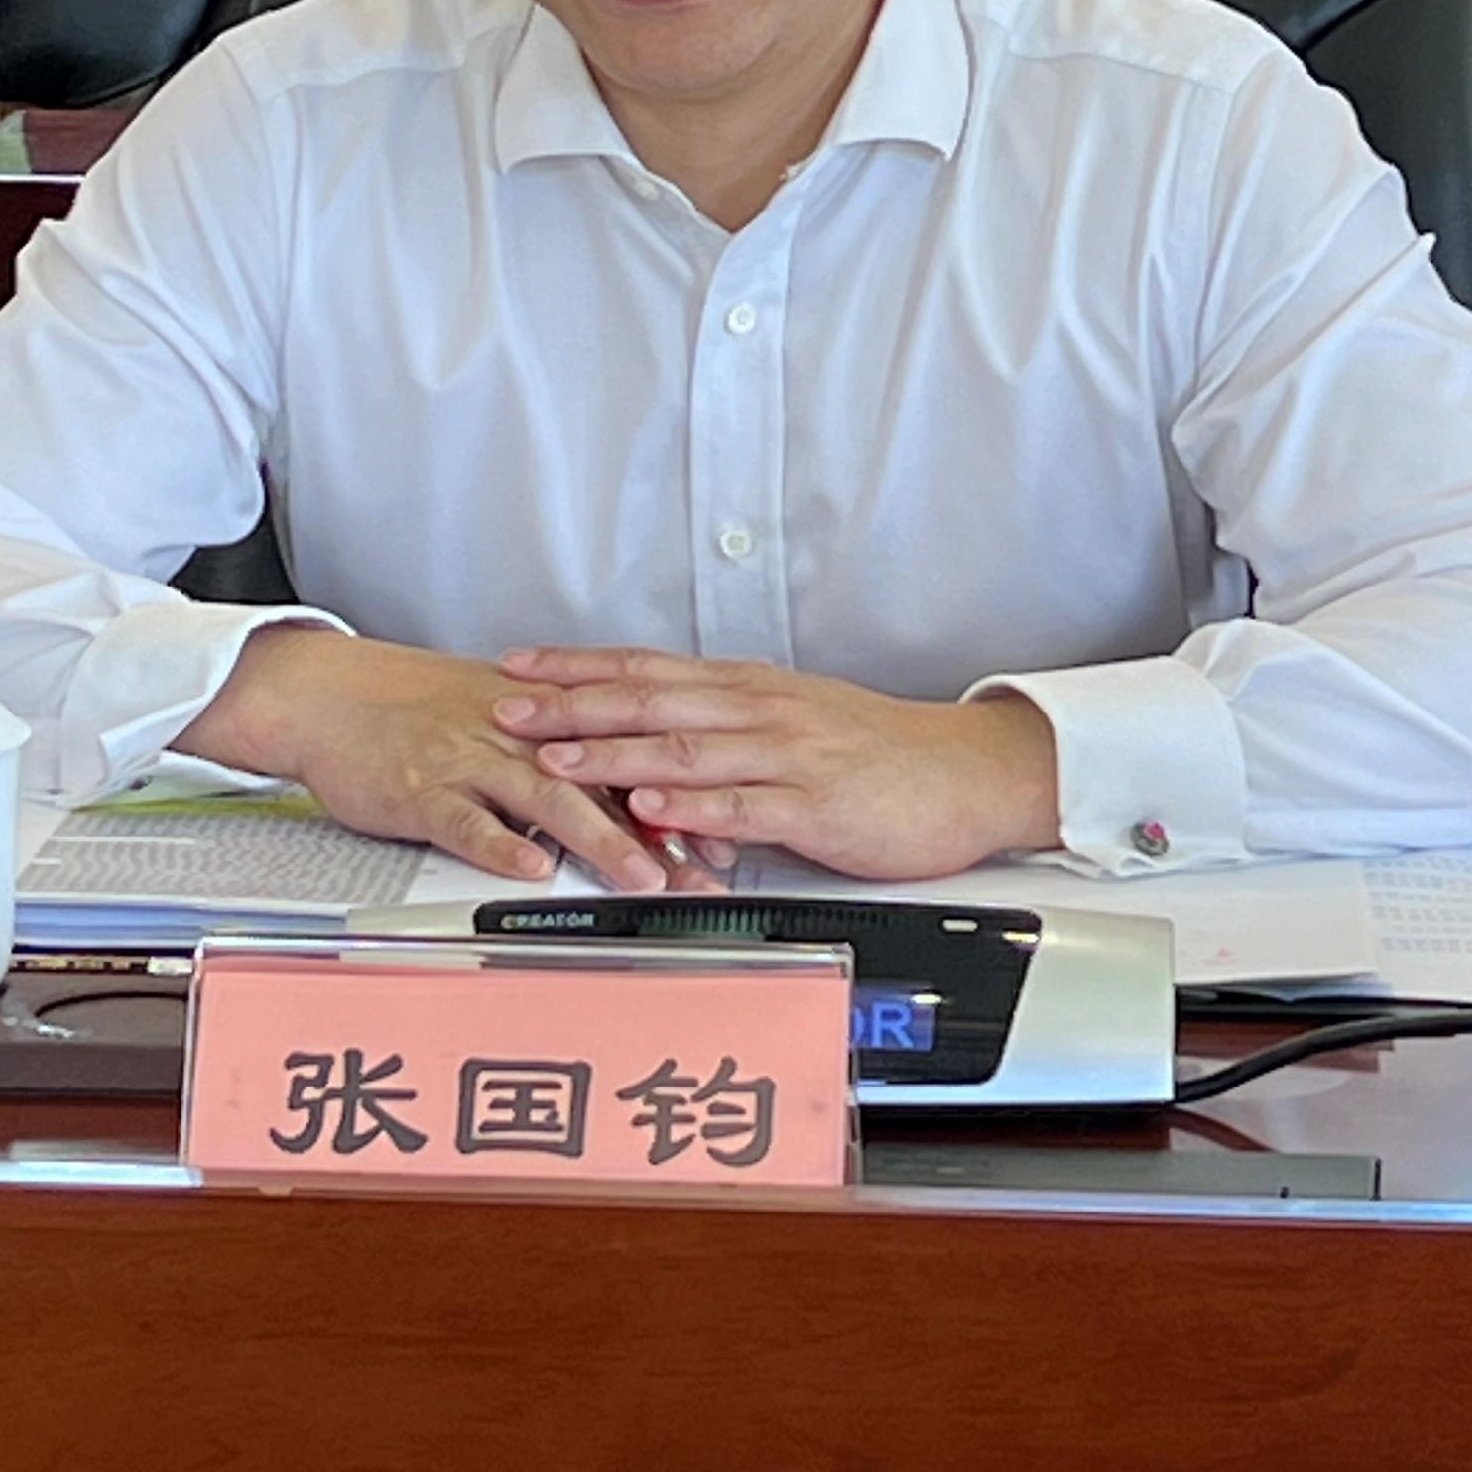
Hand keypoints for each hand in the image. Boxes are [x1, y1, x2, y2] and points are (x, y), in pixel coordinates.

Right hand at [182, 626, 676, 889]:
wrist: (335, 694)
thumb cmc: (419, 712)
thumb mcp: (503, 723)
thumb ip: (567, 760)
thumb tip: (637, 802)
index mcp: (544, 719)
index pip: (628, 754)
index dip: (682, 794)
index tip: (732, 833)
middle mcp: (516, 734)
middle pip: (603, 778)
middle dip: (661, 826)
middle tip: (707, 868)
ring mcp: (468, 760)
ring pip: (546, 797)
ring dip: (599, 838)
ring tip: (642, 876)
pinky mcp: (421, 788)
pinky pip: (464, 818)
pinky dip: (498, 844)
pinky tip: (528, 868)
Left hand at [492, 649, 1061, 881]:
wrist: (965, 773)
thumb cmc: (880, 756)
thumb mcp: (792, 728)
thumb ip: (725, 738)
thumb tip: (660, 756)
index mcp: (748, 690)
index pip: (646, 668)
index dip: (578, 665)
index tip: (518, 663)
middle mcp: (759, 710)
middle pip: (651, 699)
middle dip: (572, 702)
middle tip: (506, 706)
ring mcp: (787, 754)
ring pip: (687, 748)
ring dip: (616, 752)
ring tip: (558, 756)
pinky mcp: (816, 804)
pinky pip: (745, 804)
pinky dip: (693, 804)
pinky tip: (653, 809)